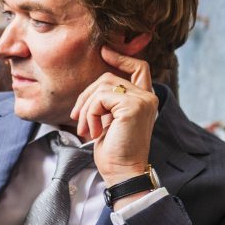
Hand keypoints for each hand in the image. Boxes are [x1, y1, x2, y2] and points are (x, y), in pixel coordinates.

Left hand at [70, 47, 157, 187]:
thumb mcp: (110, 120)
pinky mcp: (133, 106)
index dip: (122, 57)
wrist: (122, 173)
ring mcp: (142, 100)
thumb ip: (109, 101)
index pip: (139, 67)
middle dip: (87, 96)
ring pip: (102, 86)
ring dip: (86, 108)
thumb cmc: (114, 151)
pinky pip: (100, 98)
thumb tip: (94, 86)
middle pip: (109, 78)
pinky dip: (90, 114)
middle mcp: (148, 97)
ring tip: (85, 129)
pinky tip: (93, 132)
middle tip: (77, 118)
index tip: (104, 51)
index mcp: (144, 100)